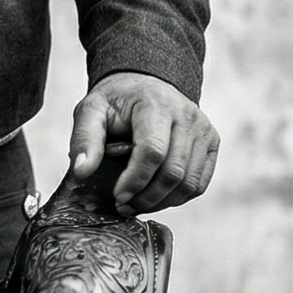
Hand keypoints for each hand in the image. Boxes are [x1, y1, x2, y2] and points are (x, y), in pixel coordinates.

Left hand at [68, 71, 219, 214]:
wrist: (145, 85)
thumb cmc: (117, 102)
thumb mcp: (91, 111)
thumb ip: (84, 139)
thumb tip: (81, 172)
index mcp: (156, 104)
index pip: (153, 151)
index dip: (135, 180)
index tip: (118, 197)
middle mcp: (187, 115)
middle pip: (173, 171)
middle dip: (147, 197)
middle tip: (124, 207)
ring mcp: (203, 129)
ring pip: (189, 183)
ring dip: (161, 202)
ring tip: (137, 204)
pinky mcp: (211, 142)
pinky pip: (199, 183)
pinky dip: (178, 198)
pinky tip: (156, 197)